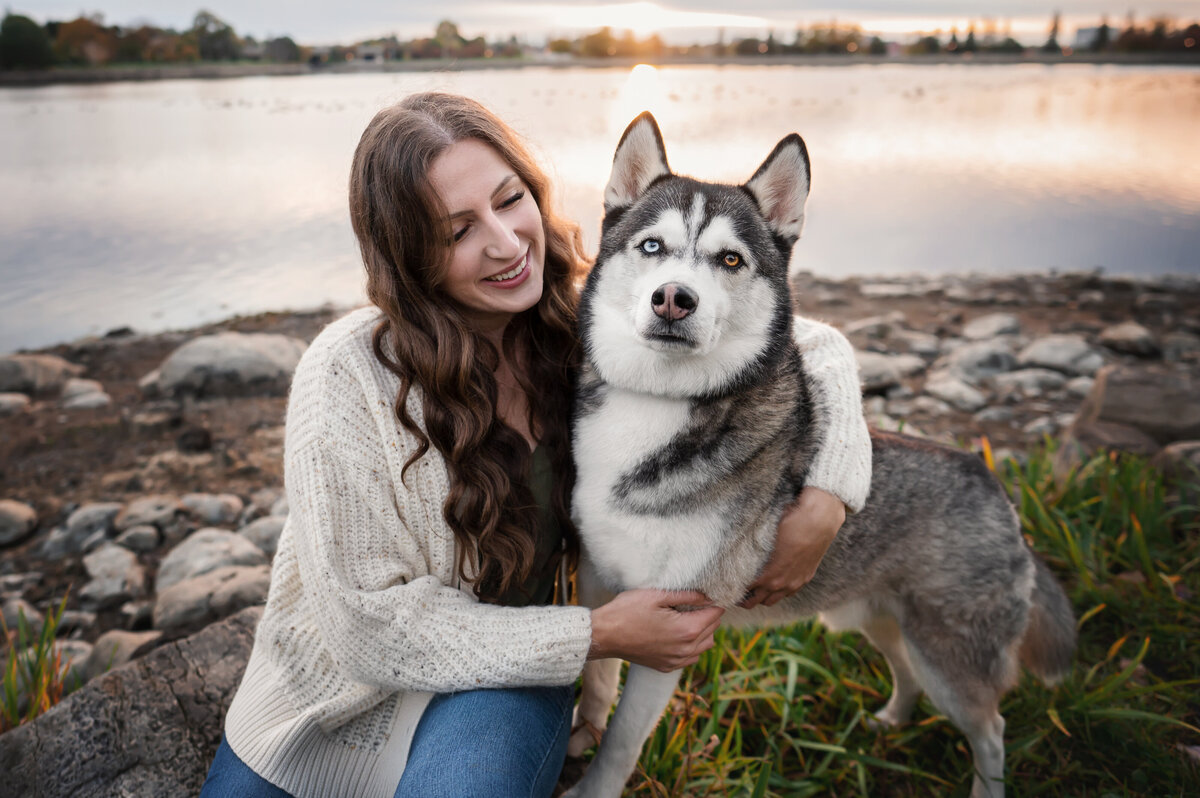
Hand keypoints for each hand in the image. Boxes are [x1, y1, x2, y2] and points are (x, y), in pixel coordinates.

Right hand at [588, 589, 723, 672]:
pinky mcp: (666, 666)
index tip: (704, 594)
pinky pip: (691, 657)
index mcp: (686, 630)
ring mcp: (676, 661)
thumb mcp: (657, 595)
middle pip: (713, 630)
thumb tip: (707, 596)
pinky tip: (678, 634)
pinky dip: (692, 646)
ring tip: (687, 617)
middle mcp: (685, 649)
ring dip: (703, 631)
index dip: (713, 601)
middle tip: (694, 602)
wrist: (604, 634)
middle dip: (708, 615)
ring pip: (705, 646)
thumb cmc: (627, 610)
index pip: (715, 614)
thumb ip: (687, 595)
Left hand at [740, 486, 845, 608]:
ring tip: (752, 591)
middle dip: (744, 598)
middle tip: (735, 592)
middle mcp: (781, 583)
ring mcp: (794, 583)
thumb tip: (740, 550)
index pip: (745, 589)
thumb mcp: (765, 536)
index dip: (734, 588)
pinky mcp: (805, 578)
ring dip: (761, 597)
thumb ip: (753, 551)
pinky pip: (787, 594)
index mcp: (768, 574)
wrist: (819, 521)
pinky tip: (773, 584)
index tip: (726, 585)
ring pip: (772, 600)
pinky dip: (778, 592)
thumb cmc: (789, 523)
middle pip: (756, 601)